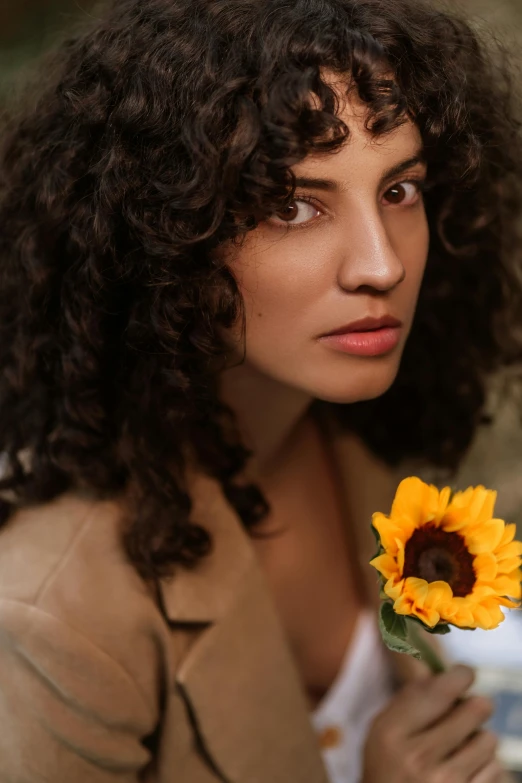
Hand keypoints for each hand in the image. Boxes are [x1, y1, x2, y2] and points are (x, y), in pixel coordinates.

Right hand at [362, 664, 502, 782]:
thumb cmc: (389, 766)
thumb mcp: (384, 730)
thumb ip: (410, 700)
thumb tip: (446, 669)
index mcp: (393, 733)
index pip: (441, 689)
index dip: (461, 675)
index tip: (464, 673)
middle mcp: (418, 757)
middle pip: (476, 708)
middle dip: (475, 706)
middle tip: (470, 710)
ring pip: (489, 740)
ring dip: (480, 741)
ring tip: (462, 749)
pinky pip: (496, 770)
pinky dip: (486, 768)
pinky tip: (468, 772)